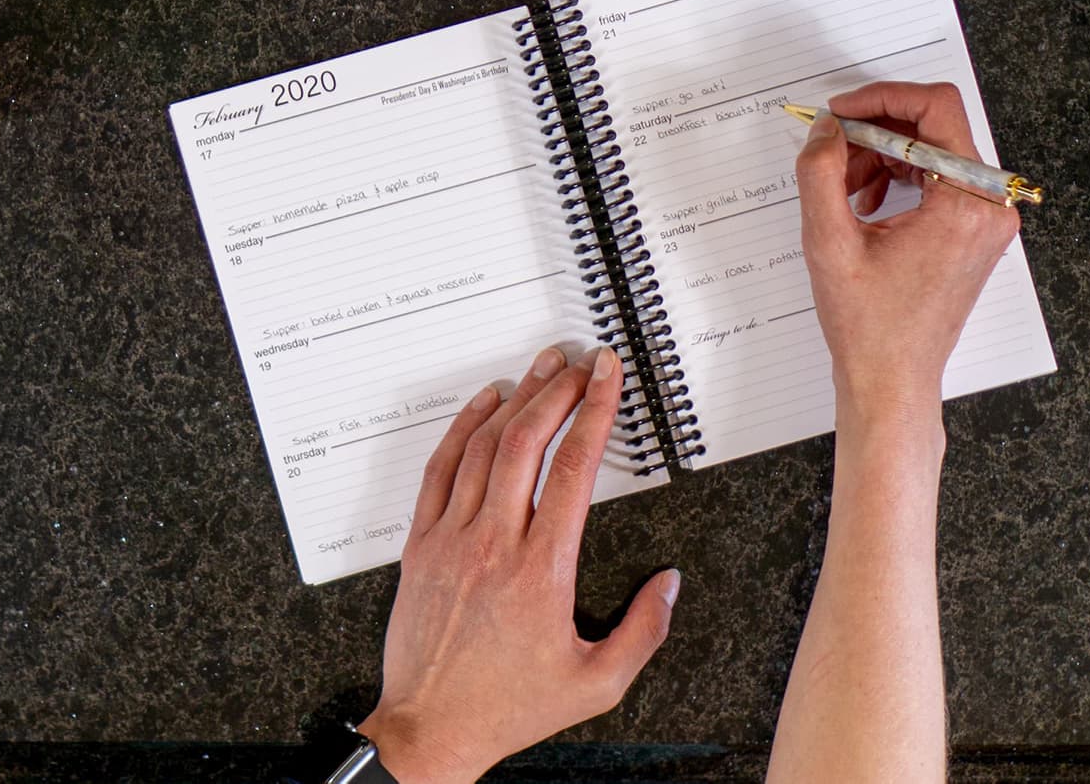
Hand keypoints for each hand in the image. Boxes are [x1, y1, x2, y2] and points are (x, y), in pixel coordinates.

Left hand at [357, 347, 680, 783]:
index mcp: (541, 571)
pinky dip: (463, 427)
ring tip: (543, 367)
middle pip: (528, 442)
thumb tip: (669, 584)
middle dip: (560, 390)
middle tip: (582, 362)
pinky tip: (484, 403)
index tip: (608, 377)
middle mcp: (494, 544)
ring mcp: (451, 539)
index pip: (574, 469)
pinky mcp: (421, 545)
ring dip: (517, 399)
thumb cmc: (508, 707)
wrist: (431, 727)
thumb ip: (643, 632)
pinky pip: (441, 469)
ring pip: (485, 447)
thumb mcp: (595, 684)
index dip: (596, 412)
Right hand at [794, 81, 1020, 432]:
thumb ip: (820, 173)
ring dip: (880, 159)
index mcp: (966, 204)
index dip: (882, 98)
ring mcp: (985, 220)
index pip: (937, 110)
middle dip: (875, 134)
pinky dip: (895, 179)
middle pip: (934, 129)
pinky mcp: (972, 231)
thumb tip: (827, 130)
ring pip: (931, 153)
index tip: (843, 111)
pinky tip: (862, 206)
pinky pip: (935, 179)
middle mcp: (989, 206)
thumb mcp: (828, 242)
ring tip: (842, 190)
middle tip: (832, 151)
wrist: (891, 379)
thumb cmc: (870, 326)